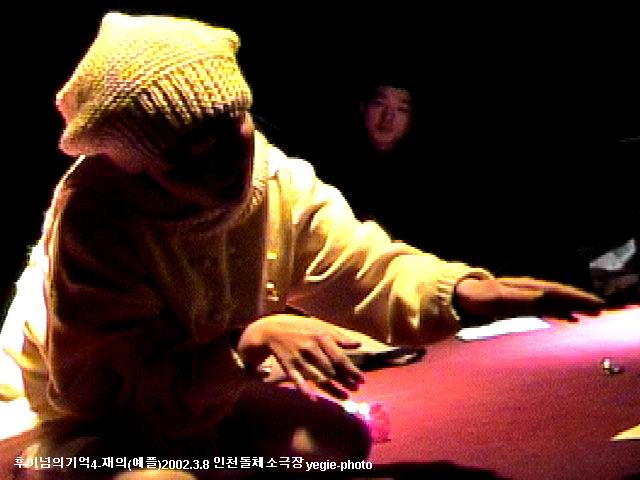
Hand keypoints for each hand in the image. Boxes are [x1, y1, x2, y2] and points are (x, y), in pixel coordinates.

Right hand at [237, 314, 364, 398]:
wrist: (272, 329)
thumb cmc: (300, 327)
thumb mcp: (319, 325)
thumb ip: (338, 335)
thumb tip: (358, 344)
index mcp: (320, 336)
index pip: (339, 358)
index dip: (352, 370)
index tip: (362, 380)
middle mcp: (310, 348)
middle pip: (331, 370)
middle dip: (345, 381)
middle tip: (356, 389)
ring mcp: (298, 358)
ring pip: (317, 378)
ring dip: (332, 389)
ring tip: (345, 396)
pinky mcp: (288, 366)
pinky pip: (298, 381)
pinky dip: (305, 390)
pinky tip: (314, 400)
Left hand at [454, 276, 605, 321]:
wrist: (460, 297)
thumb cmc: (478, 298)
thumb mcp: (498, 299)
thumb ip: (520, 299)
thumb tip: (545, 296)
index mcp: (526, 288)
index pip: (557, 292)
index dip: (576, 298)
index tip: (593, 304)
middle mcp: (528, 290)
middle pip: (559, 295)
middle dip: (579, 301)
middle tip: (600, 310)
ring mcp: (524, 297)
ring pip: (554, 301)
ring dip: (572, 307)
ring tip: (590, 314)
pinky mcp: (519, 305)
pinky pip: (545, 307)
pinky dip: (559, 312)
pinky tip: (569, 318)